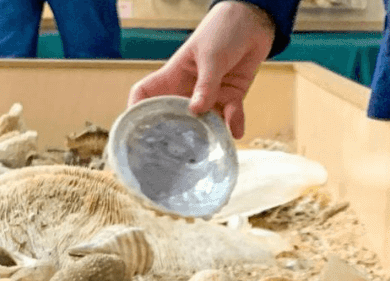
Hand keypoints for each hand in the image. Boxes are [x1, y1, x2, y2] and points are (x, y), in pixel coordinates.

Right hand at [127, 1, 275, 138]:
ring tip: (212, 144)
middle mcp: (188, 91)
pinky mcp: (230, 99)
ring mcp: (209, 97)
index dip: (137, 110)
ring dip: (209, 134)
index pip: (146, 94)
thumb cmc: (223, 29)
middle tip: (176, 152)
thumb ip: (206, 84)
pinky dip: (234, 124)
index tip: (135, 130)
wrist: (254, 21)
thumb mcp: (211, 55)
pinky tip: (236, 131)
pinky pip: (230, 117)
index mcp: (173, 76)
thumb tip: (197, 110)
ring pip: (204, 124)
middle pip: (174, 118)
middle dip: (175, 134)